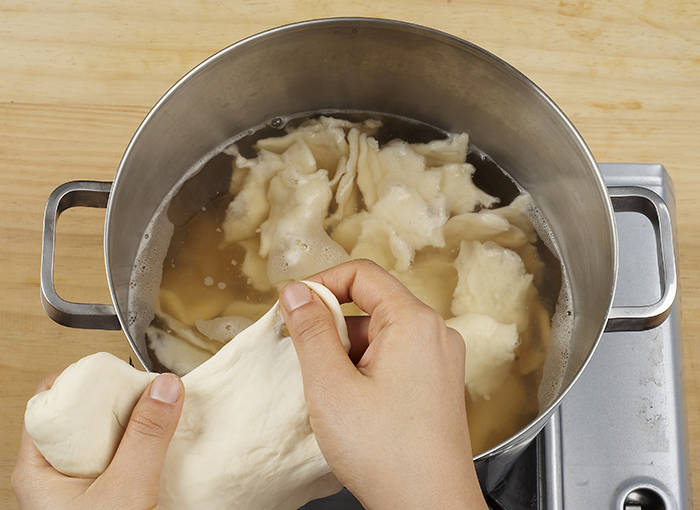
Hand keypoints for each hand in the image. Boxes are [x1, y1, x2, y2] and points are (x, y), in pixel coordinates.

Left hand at [12, 370, 183, 509]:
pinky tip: (163, 445)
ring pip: (108, 440)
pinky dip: (144, 449)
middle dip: (118, 402)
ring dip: (136, 426)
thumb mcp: (124, 490)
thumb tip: (165, 387)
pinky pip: (125, 461)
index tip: (114, 374)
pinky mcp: (108, 498)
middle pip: (82, 418)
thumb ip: (145, 439)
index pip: (49, 404)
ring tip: (159, 414)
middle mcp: (55, 477)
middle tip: (144, 392)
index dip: (81, 382)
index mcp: (38, 470)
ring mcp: (81, 489)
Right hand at [280, 259, 487, 509]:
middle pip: (371, 305)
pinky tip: (351, 404)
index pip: (362, 274)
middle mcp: (435, 334)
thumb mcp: (331, 386)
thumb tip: (295, 292)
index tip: (293, 307)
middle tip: (307, 360)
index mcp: (414, 322)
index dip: (321, 284)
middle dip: (331, 326)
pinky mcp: (435, 384)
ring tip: (331, 394)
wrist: (429, 507)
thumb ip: (310, 331)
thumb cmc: (388, 454)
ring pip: (379, 335)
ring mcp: (439, 360)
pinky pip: (393, 358)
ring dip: (346, 353)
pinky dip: (365, 370)